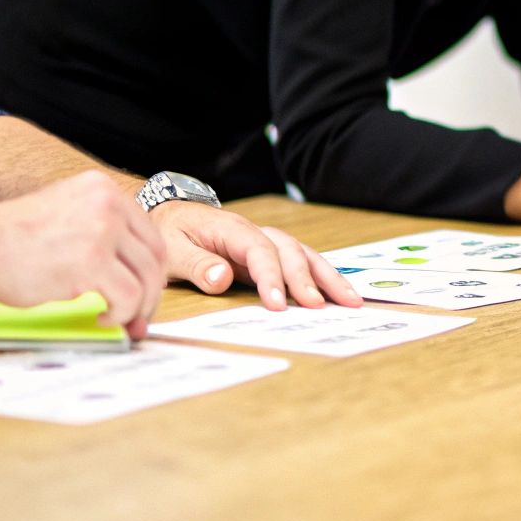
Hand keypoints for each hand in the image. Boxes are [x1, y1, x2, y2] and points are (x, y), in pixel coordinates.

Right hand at [0, 170, 166, 338]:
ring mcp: (102, 230)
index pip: (149, 232)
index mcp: (102, 188)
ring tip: (117, 319)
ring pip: (146, 279)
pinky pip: (128, 297)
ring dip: (137, 308)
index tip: (144, 292)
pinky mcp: (91, 261)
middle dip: (151, 293)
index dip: (151, 268)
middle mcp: (108, 203)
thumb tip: (132, 271)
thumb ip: (99, 230)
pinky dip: (121, 314)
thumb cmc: (10, 239)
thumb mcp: (64, 213)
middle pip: (154, 256)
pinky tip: (103, 318)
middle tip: (139, 317)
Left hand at [151, 201, 361, 311]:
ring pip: (304, 255)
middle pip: (290, 251)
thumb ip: (197, 265)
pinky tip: (340, 293)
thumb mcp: (172, 249)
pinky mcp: (271, 254)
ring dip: (328, 276)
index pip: (259, 251)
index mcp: (232, 230)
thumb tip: (222, 278)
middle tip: (319, 306)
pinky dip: (322, 277)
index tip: (276, 303)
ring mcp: (267, 242)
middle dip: (307, 279)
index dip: (270, 277)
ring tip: (350, 299)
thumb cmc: (170, 232)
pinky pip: (301, 262)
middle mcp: (257, 232)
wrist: (169, 214)